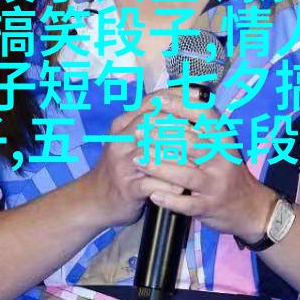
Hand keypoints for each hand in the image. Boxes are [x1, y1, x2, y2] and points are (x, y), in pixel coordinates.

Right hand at [86, 86, 206, 228]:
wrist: (95, 199)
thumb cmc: (122, 166)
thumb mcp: (131, 140)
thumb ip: (151, 124)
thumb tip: (184, 105)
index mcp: (123, 125)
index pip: (152, 103)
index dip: (178, 100)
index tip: (201, 100)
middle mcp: (120, 141)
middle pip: (153, 124)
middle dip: (181, 129)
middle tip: (203, 137)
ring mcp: (122, 164)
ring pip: (153, 153)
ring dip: (178, 158)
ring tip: (198, 163)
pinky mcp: (127, 188)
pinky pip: (152, 184)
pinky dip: (170, 186)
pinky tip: (183, 188)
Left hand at [128, 85, 271, 243]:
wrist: (249, 206)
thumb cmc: (227, 170)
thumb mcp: (221, 145)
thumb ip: (201, 127)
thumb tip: (174, 99)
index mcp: (224, 140)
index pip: (205, 116)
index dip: (180, 106)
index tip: (156, 101)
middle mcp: (222, 159)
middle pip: (191, 143)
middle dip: (161, 136)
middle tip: (136, 132)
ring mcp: (216, 184)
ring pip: (185, 174)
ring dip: (159, 167)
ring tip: (137, 160)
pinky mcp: (210, 206)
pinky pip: (187, 204)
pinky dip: (168, 198)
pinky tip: (152, 193)